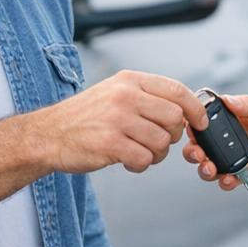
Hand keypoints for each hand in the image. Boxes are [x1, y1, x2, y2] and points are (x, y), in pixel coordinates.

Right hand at [43, 71, 207, 174]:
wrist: (47, 135)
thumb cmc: (84, 117)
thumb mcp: (114, 92)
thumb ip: (146, 96)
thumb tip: (184, 108)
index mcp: (129, 81)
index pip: (177, 90)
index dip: (196, 109)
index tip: (201, 122)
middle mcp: (125, 96)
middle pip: (175, 119)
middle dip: (172, 136)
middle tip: (157, 141)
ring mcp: (117, 119)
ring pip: (162, 142)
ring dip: (155, 154)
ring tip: (138, 152)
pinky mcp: (109, 144)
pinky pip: (144, 159)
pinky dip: (140, 165)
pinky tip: (126, 160)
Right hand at [181, 94, 247, 191]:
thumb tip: (229, 99)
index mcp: (227, 118)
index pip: (202, 121)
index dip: (192, 125)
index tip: (191, 128)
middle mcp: (224, 138)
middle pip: (198, 146)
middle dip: (192, 151)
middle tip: (198, 153)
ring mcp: (230, 157)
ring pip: (207, 165)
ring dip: (204, 169)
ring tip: (210, 168)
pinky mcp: (241, 172)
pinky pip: (226, 180)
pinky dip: (224, 182)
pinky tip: (229, 179)